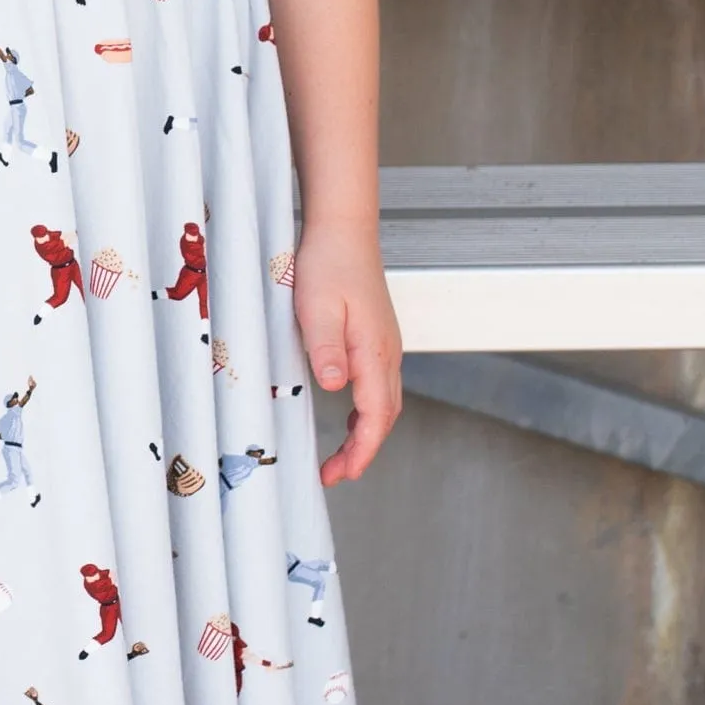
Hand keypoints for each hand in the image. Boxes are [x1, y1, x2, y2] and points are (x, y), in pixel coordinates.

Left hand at [294, 228, 401, 484]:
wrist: (344, 230)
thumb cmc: (328, 264)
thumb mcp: (317, 306)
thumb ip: (326, 348)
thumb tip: (336, 386)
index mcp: (374, 351)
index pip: (375, 414)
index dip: (361, 450)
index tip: (344, 474)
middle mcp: (387, 352)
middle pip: (384, 416)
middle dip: (363, 451)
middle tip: (335, 475)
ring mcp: (385, 345)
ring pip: (384, 402)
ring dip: (366, 433)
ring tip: (340, 457)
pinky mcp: (376, 338)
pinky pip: (378, 386)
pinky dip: (366, 411)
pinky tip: (348, 415)